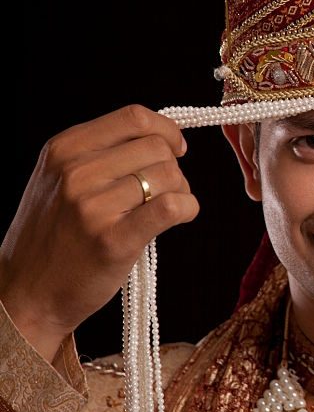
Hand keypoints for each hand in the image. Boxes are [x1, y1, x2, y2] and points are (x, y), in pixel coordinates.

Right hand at [0, 105, 197, 361]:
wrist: (27, 294)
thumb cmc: (55, 236)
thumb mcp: (59, 179)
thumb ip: (102, 153)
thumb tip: (165, 138)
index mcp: (62, 149)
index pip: (134, 117)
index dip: (166, 130)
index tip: (175, 148)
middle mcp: (75, 172)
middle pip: (157, 147)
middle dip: (173, 167)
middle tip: (163, 191)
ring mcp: (92, 206)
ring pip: (170, 176)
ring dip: (180, 191)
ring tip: (162, 210)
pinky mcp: (113, 240)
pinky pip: (172, 206)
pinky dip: (188, 208)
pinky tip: (181, 216)